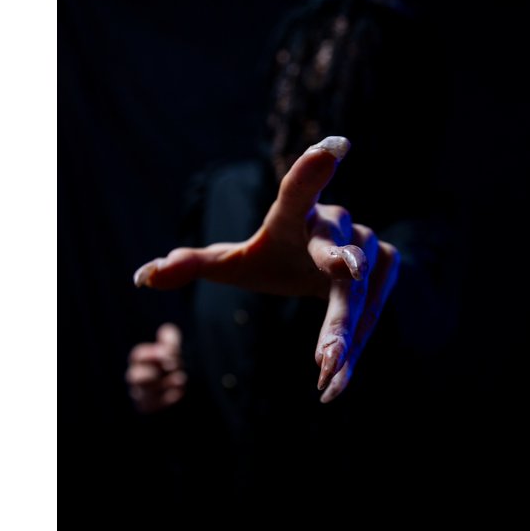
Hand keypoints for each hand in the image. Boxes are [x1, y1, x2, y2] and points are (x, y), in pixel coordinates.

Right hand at [125, 323, 185, 413]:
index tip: (168, 353)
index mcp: (140, 362)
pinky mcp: (149, 408)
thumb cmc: (172, 368)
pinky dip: (167, 399)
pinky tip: (180, 393)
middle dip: (155, 371)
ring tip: (181, 379)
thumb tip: (166, 330)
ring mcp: (141, 396)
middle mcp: (136, 380)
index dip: (152, 353)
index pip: (138, 356)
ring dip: (164, 384)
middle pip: (135, 376)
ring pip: (144, 393)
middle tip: (174, 366)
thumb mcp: (173, 352)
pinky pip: (153, 406)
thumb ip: (170, 341)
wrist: (181, 394)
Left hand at [132, 137, 399, 402]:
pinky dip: (354, 349)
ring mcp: (366, 247)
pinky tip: (334, 384)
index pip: (299, 190)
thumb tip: (143, 277)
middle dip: (342, 264)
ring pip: (359, 292)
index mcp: (292, 215)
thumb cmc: (274, 258)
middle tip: (349, 272)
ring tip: (327, 369)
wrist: (325, 271)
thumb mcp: (231, 263)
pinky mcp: (387, 273)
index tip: (337, 146)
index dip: (314, 168)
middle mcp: (334, 225)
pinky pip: (371, 315)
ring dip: (344, 330)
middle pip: (335, 249)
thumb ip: (189, 265)